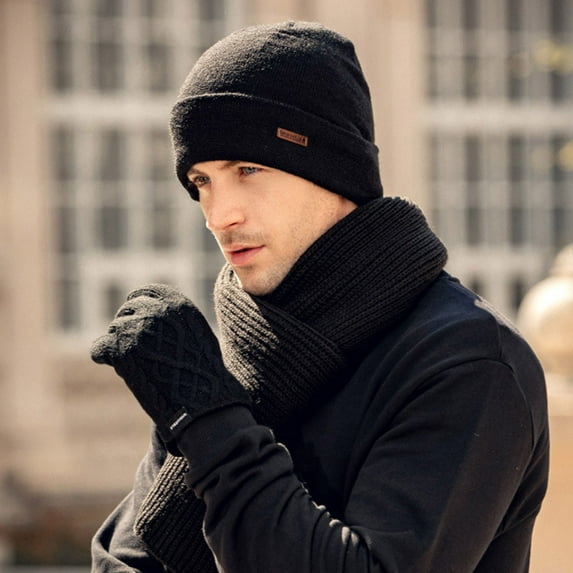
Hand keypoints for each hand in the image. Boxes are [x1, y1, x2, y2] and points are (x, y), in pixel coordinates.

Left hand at [90, 284, 249, 451]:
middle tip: (135, 351)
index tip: (133, 318)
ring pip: (114, 330)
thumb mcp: (195, 334)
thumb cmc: (203, 373)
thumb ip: (173, 320)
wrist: (201, 399)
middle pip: (126, 311)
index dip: (136, 305)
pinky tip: (123, 371)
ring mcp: (138, 328)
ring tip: (142, 369)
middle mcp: (156, 309)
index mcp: (177, 303)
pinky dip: (104, 359)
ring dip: (120, 346)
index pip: (144, 292)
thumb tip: (147, 317)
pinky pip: (99, 349)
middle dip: (127, 328)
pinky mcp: (122, 348)